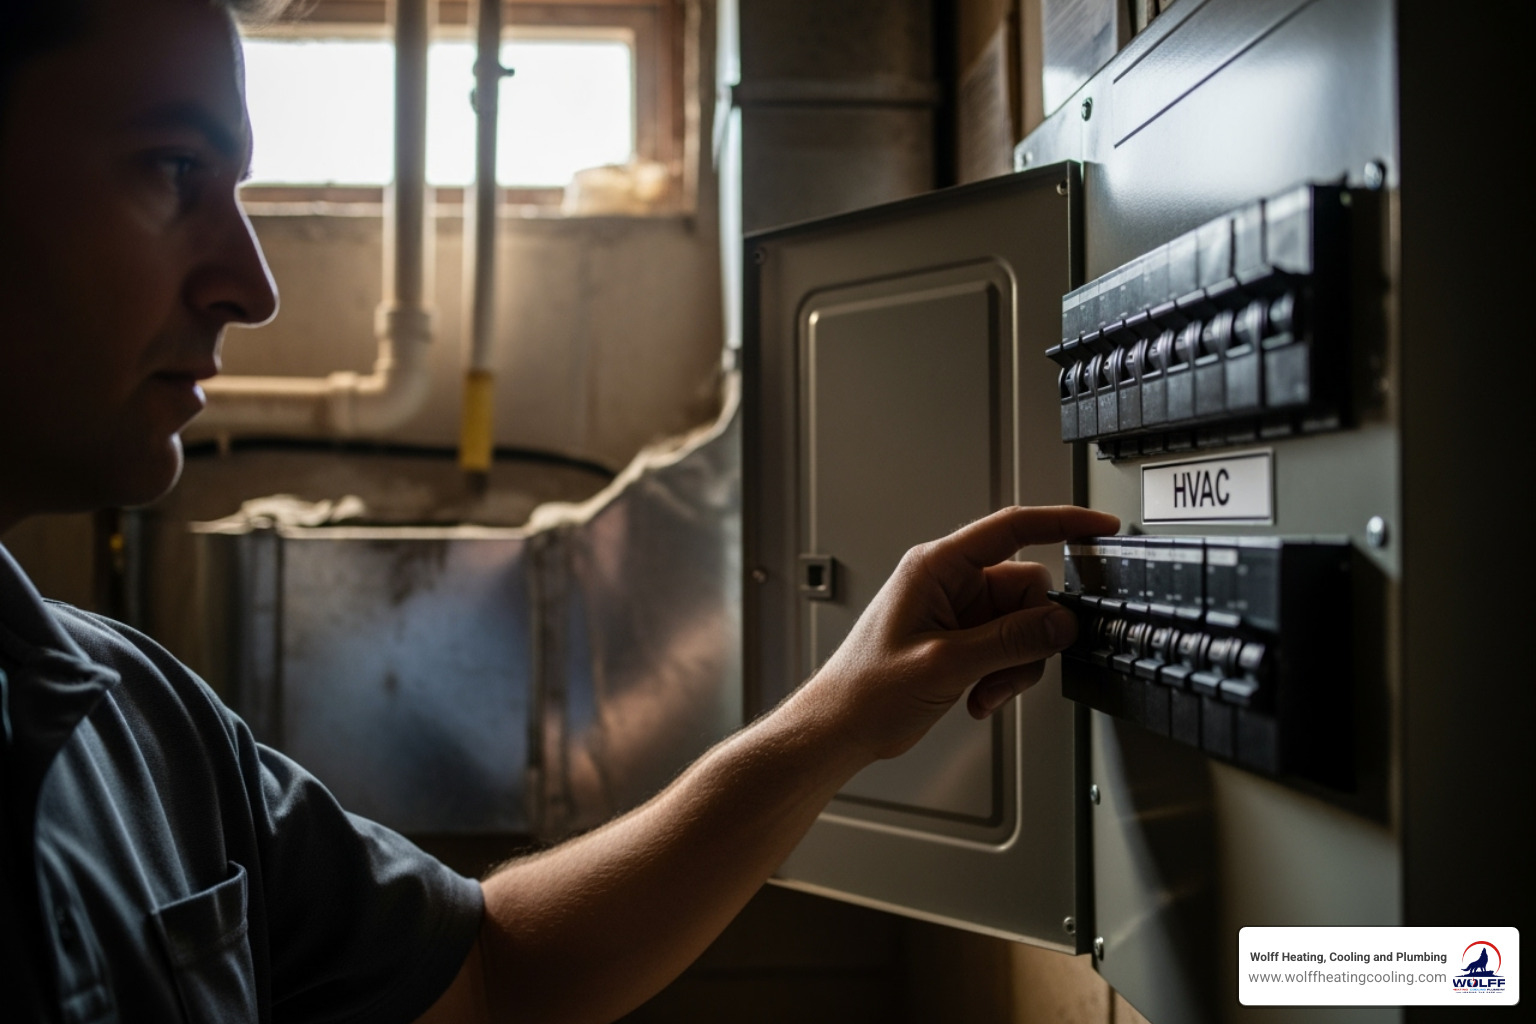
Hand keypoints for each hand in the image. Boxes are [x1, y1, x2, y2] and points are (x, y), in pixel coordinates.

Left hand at [798, 505, 1119, 760]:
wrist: (841, 727)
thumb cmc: (866, 688)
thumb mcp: (946, 663)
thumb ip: (1009, 640)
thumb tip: (1060, 623)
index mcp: (937, 567)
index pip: (1012, 528)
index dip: (1062, 523)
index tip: (1101, 528)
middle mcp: (950, 583)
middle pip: (1027, 590)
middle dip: (1030, 635)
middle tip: (1010, 669)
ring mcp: (958, 612)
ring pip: (1023, 625)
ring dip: (1016, 664)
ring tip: (986, 690)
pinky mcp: (963, 640)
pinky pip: (1009, 648)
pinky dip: (1004, 676)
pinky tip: (979, 697)